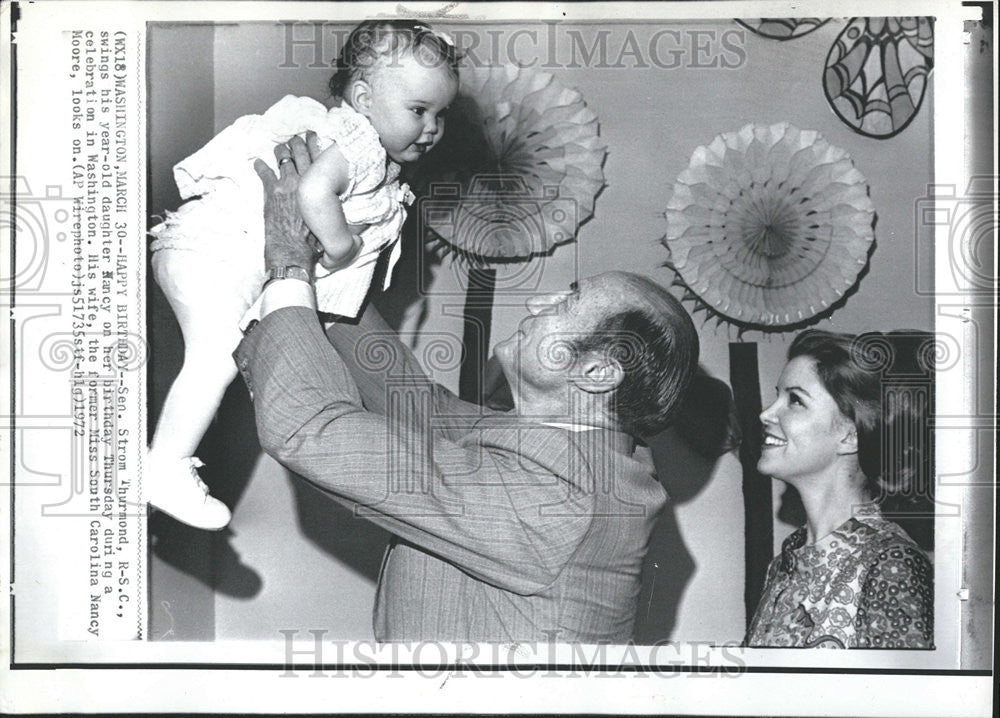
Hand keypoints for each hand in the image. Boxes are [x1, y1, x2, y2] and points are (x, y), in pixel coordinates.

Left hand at [253, 133, 322, 273]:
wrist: (294, 249)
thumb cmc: (314, 239)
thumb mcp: (328, 217)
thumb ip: (330, 204)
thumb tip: (336, 202)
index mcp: (320, 185)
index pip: (319, 157)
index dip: (315, 143)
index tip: (313, 136)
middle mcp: (305, 180)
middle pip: (300, 152)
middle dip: (297, 143)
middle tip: (295, 139)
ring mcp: (287, 184)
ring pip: (283, 158)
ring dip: (280, 151)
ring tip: (279, 147)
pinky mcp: (271, 192)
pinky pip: (264, 173)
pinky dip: (260, 166)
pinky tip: (257, 162)